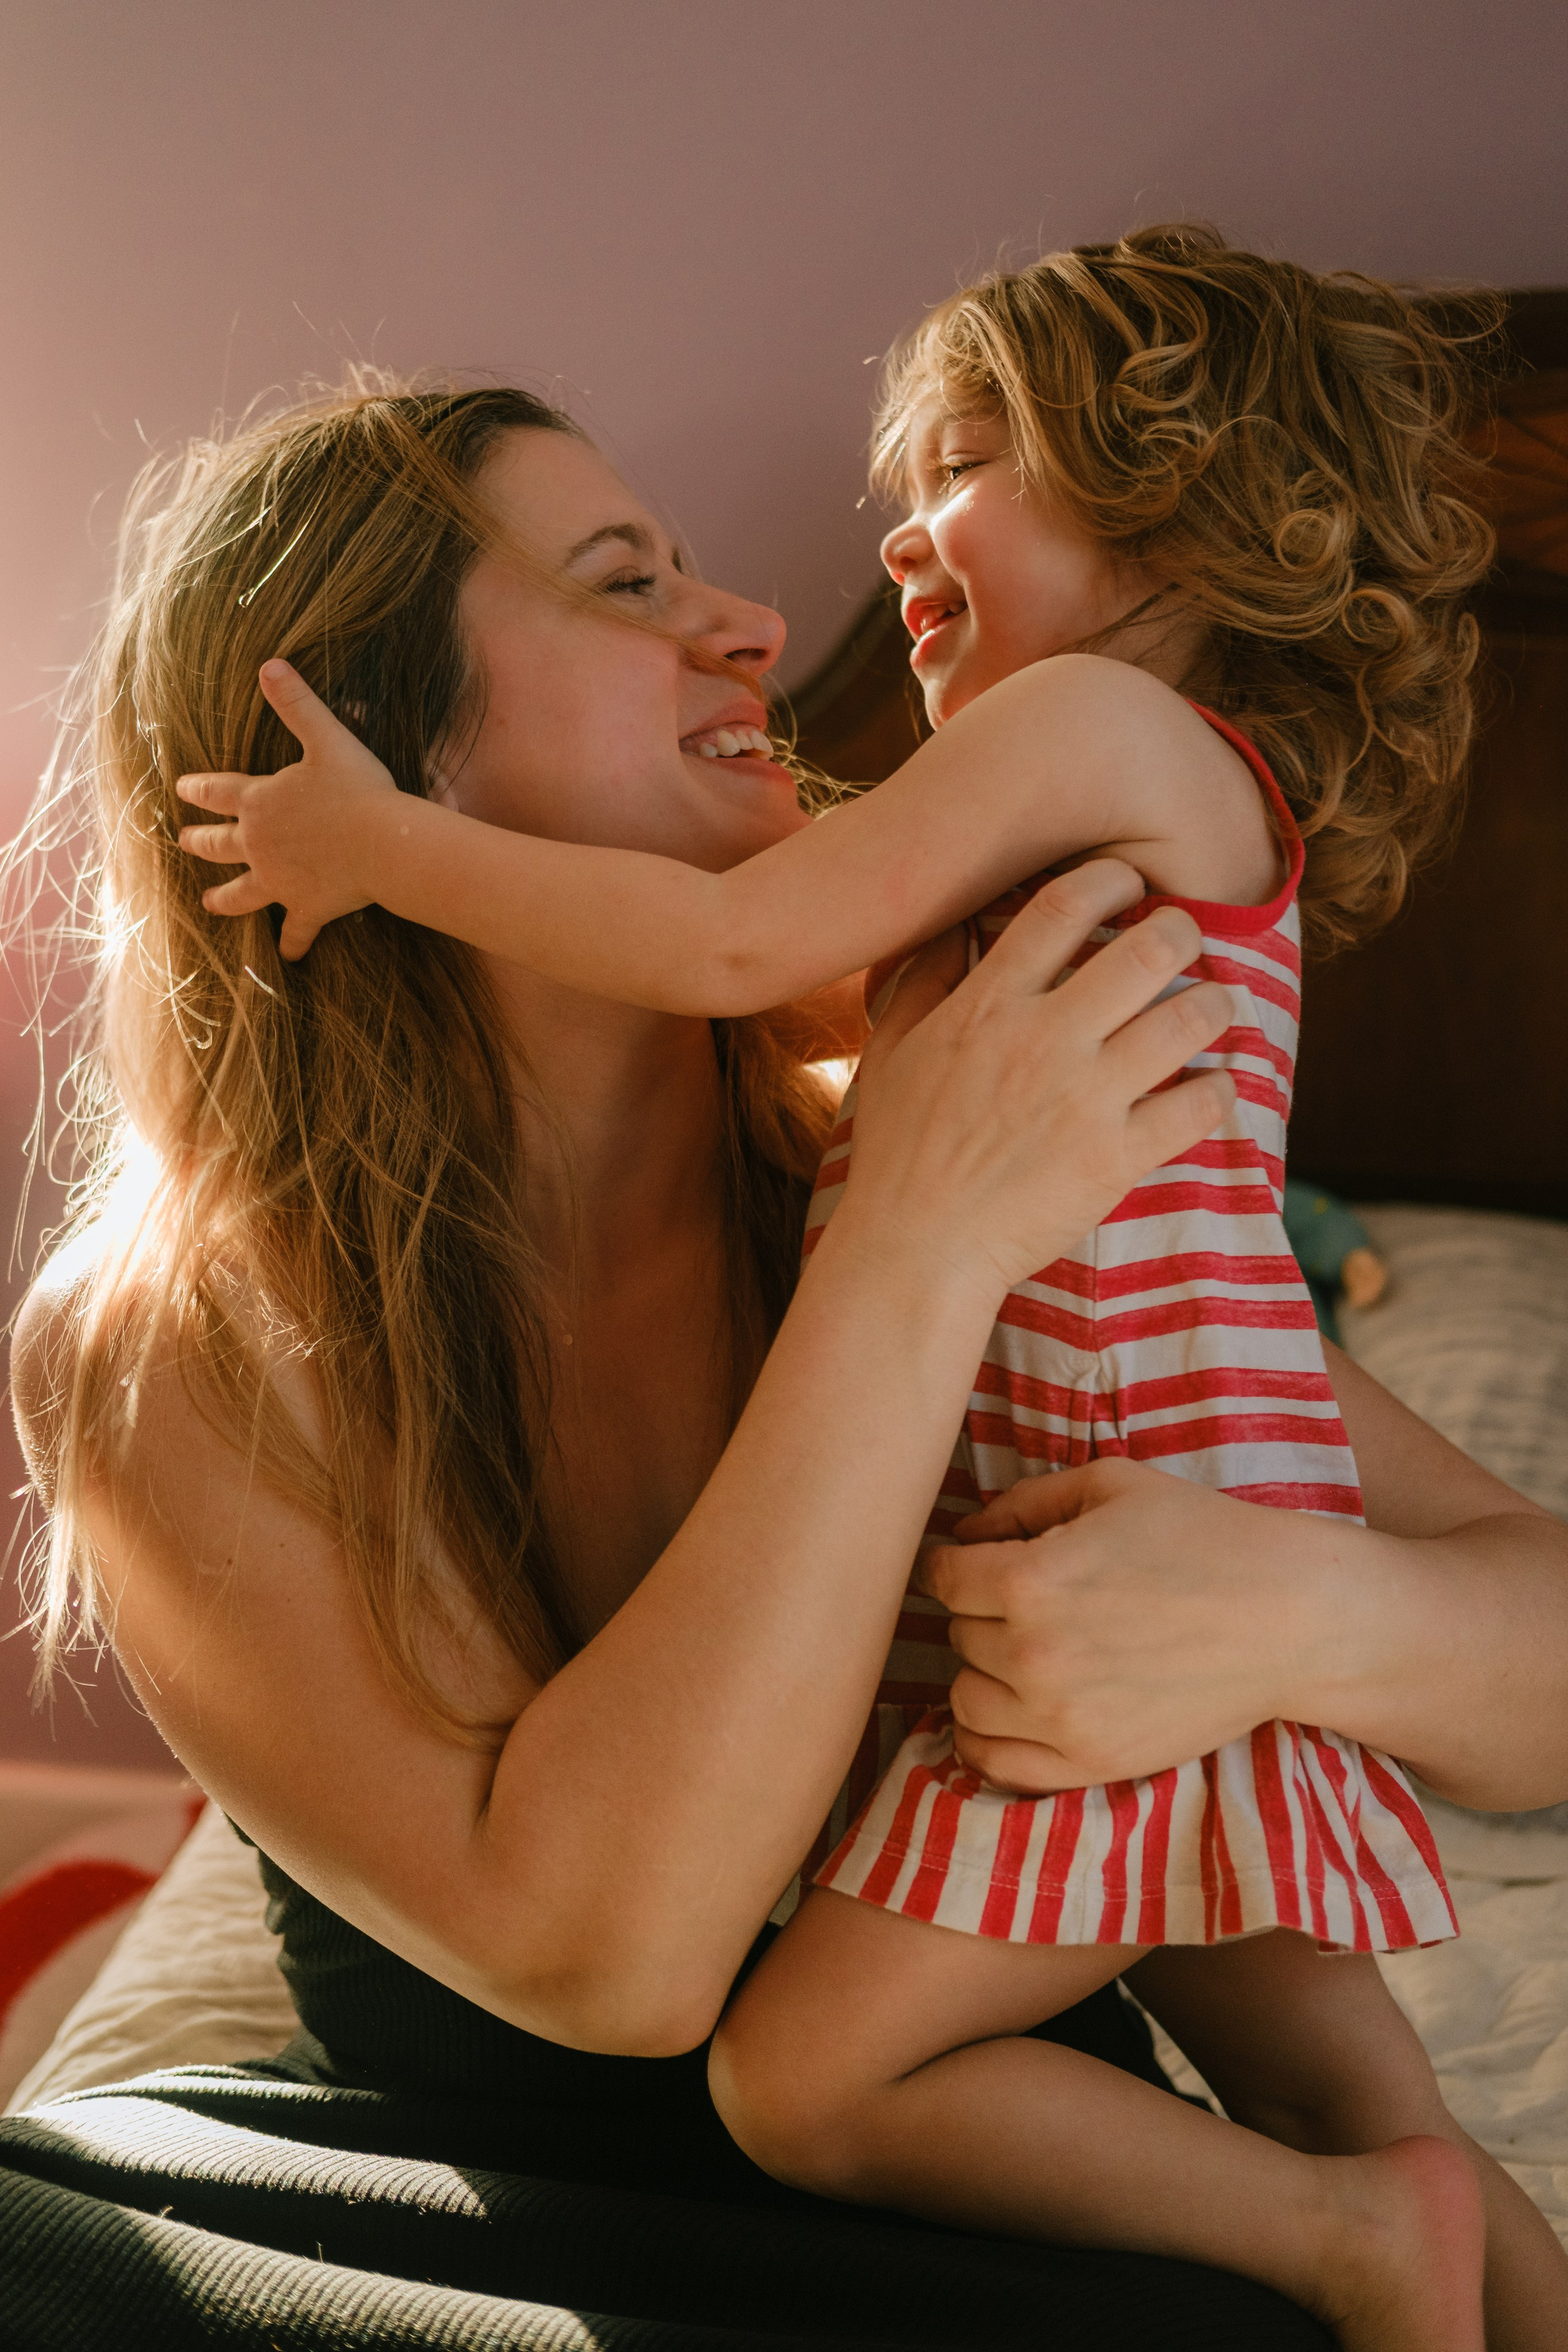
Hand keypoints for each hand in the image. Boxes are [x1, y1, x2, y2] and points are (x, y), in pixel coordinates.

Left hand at [176, 660, 399, 958]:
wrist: (385, 844)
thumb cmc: (359, 789)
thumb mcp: (327, 737)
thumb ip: (296, 702)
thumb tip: (269, 664)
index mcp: (258, 802)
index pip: (216, 792)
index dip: (198, 789)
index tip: (182, 790)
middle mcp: (258, 845)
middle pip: (217, 845)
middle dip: (199, 842)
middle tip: (186, 842)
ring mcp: (279, 881)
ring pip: (240, 894)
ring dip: (224, 898)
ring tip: (209, 903)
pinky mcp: (307, 908)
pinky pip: (295, 933)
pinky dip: (292, 945)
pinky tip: (288, 957)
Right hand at [836, 858, 1236, 1303]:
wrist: (916, 1250)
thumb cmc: (899, 1154)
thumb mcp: (892, 1052)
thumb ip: (924, 981)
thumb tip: (955, 926)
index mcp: (988, 1008)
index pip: (1064, 907)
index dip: (1110, 880)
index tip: (1129, 885)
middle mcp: (1044, 1040)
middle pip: (1147, 950)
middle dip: (1182, 931)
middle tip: (1186, 941)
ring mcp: (1085, 1099)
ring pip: (1188, 1018)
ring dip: (1216, 1004)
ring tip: (1215, 1006)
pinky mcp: (1117, 1158)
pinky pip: (1199, 1106)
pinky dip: (1219, 1090)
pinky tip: (1213, 1086)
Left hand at [918, 1458, 1317, 1792]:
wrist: (1288, 1617)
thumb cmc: (1202, 1536)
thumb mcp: (1110, 1486)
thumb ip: (1022, 1503)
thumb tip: (963, 1532)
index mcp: (1030, 1579)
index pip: (942, 1577)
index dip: (953, 1563)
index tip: (969, 1563)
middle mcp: (1034, 1653)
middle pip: (957, 1635)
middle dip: (981, 1613)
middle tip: (1025, 1601)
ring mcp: (1061, 1717)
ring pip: (965, 1700)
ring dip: (983, 1673)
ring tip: (1023, 1653)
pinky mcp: (1092, 1763)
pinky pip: (995, 1764)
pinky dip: (984, 1741)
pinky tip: (1007, 1713)